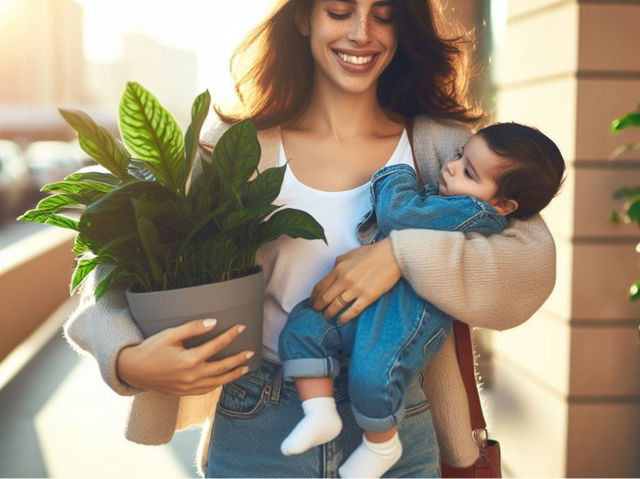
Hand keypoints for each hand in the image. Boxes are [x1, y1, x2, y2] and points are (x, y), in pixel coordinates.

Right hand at [116, 319, 252, 395]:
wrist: (133, 370)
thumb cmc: (151, 349)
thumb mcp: (170, 334)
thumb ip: (193, 328)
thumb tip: (214, 322)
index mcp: (188, 360)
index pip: (216, 346)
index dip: (230, 335)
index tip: (242, 327)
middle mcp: (191, 376)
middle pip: (222, 367)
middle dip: (238, 358)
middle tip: (251, 351)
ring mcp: (188, 387)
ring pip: (218, 382)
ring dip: (233, 375)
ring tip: (245, 368)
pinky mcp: (184, 393)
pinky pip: (207, 390)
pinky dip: (219, 384)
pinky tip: (225, 379)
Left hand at [310, 238, 401, 322]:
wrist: (392, 255)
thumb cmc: (372, 253)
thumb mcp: (349, 254)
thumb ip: (338, 264)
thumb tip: (331, 272)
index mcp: (338, 268)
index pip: (320, 286)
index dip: (314, 297)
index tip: (312, 302)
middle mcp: (344, 279)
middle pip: (325, 298)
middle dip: (318, 307)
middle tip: (316, 312)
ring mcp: (356, 289)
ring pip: (337, 306)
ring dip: (329, 313)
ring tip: (327, 317)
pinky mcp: (368, 296)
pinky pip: (353, 310)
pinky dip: (345, 317)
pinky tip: (341, 320)